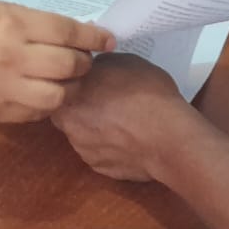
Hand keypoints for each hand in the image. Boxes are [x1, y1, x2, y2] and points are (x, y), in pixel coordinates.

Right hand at [0, 1, 114, 123]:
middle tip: (85, 61)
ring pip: (57, 96)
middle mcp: (9, 57)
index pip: (66, 32)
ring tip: (69, 79)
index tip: (108, 40)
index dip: (93, 38)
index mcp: (12, 25)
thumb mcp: (6, 11)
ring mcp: (2, 89)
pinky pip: (36, 112)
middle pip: (67, 66)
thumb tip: (84, 35)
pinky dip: (47, 102)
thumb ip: (42, 23)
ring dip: (71, 87)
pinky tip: (45, 90)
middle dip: (85, 63)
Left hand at [51, 53, 194, 180]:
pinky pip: (97, 152)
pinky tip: (127, 138)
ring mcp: (82, 149)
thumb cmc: (147, 94)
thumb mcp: (124, 61)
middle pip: (65, 112)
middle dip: (79, 106)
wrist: (169, 137)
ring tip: (120, 121)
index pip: (59, 86)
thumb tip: (94, 69)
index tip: (89, 80)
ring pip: (80, 134)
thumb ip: (100, 65)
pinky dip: (107, 146)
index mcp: (70, 94)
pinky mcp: (98, 167)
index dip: (74, 82)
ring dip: (93, 127)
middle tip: (103, 99)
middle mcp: (68, 124)